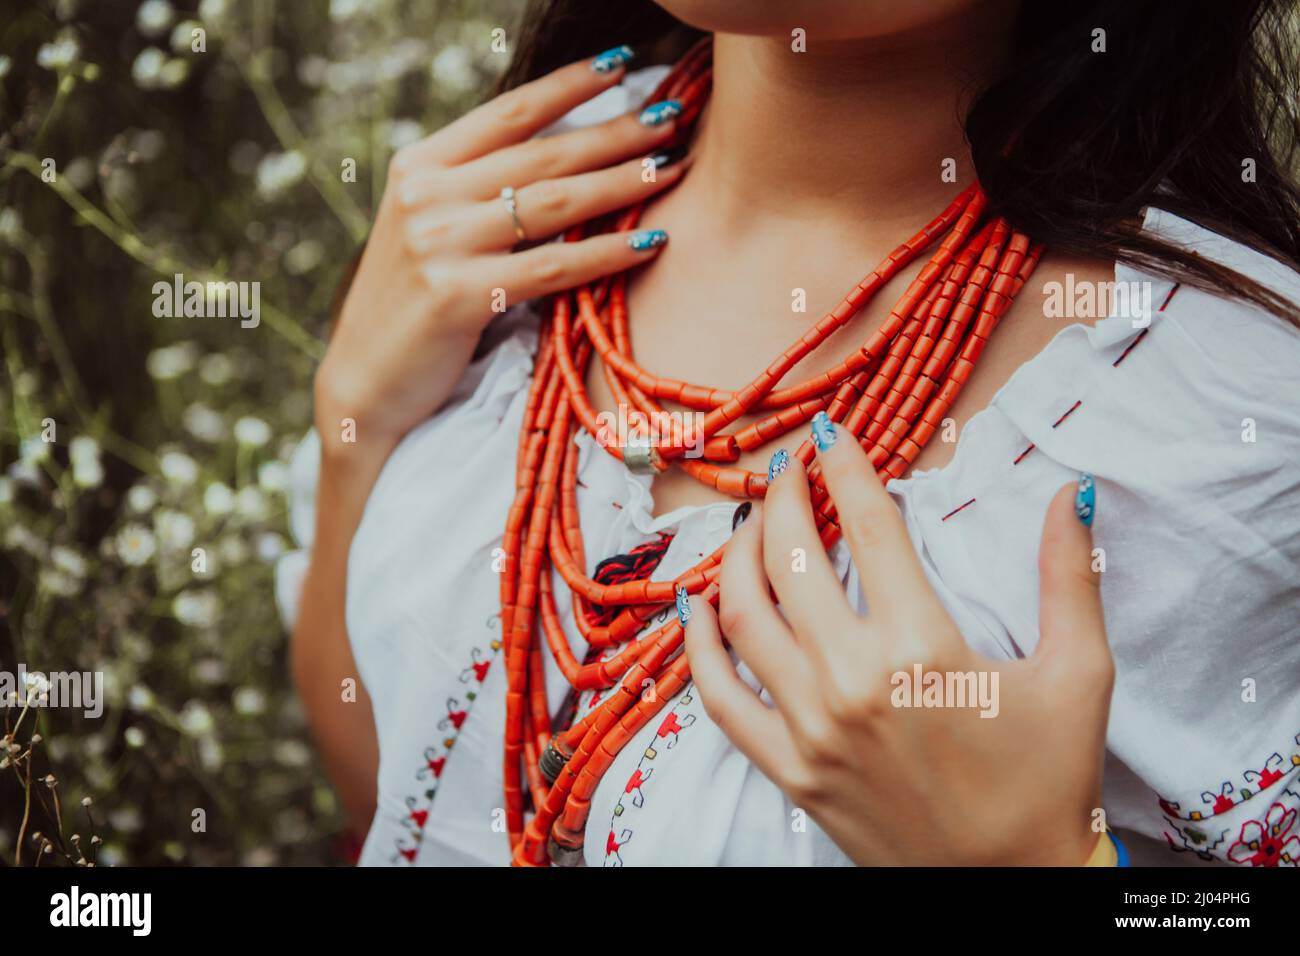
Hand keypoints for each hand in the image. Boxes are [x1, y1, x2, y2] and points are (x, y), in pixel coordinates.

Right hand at [315, 52, 686, 463]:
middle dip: (615, 132)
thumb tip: (561, 152)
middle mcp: (426, 196)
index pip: (508, 112)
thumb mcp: (430, 229)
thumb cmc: (412, 305)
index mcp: (419, 167)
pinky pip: (554, 267)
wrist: (365, 382)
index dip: (569, 85)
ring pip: (554, 203)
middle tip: (672, 117)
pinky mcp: (459, 295)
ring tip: (672, 167)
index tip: (623, 64)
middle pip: (542, 153)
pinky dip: (609, 252)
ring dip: (622, 182)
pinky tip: (652, 241)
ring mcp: (439, 243)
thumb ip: (476, 189)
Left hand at [683, 422, 1114, 864]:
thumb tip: (1068, 493)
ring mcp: (810, 727)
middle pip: (791, 557)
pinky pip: (719, 699)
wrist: (1011, 887)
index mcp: (921, 646)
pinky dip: (698, 647)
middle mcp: (851, 679)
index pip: (868, 523)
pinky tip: (697, 608)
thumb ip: (1067, 578)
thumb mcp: (1080, 675)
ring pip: (743, 616)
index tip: (831, 434)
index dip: (846, 465)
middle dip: (782, 497)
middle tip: (789, 470)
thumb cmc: (1048, 779)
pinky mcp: (788, 769)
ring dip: (737, 556)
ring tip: (750, 525)